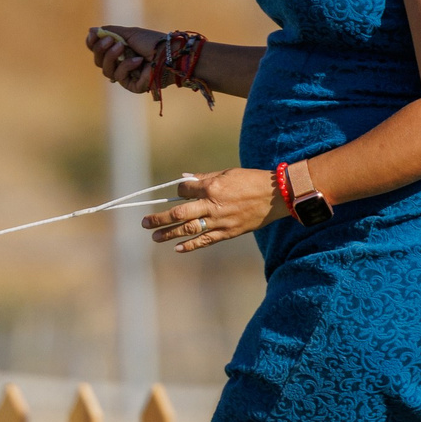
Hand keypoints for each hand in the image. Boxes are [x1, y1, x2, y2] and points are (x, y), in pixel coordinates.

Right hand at [87, 25, 168, 93]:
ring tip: (122, 46)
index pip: (99, 50)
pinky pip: (119, 76)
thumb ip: (110, 32)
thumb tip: (90, 30)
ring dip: (112, 56)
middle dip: (101, 49)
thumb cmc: (153, 42)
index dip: (93, 43)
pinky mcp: (132, 86)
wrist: (171, 53)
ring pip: (106, 70)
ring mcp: (126, 77)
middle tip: (111, 40)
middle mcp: (121, 64)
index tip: (93, 35)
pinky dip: (126, 66)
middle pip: (99, 61)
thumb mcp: (129, 33)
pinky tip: (138, 60)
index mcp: (120, 51)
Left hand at [142, 170, 284, 253]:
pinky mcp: (228, 232)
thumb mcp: (227, 173)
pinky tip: (177, 248)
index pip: (184, 191)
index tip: (176, 194)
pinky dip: (191, 245)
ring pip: (189, 229)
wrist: (276, 195)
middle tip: (144, 222)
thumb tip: (184, 180)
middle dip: (160, 218)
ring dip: (169, 233)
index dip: (177, 192)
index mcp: (212, 187)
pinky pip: (206, 240)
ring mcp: (220, 221)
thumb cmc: (251, 180)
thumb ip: (204, 178)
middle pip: (179, 213)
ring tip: (154, 237)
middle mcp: (213, 205)